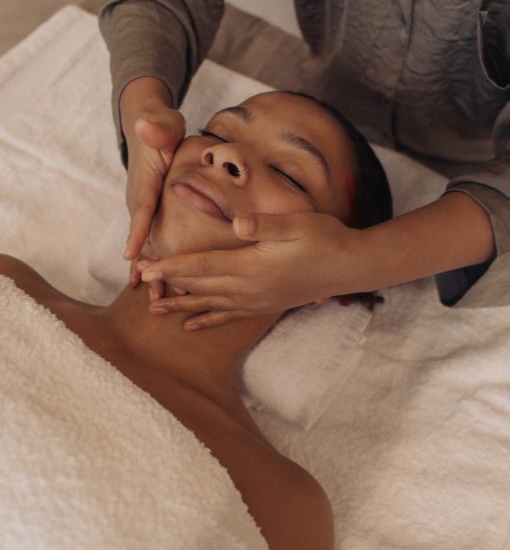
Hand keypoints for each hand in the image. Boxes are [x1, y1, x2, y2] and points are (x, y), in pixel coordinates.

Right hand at [120, 77, 185, 288]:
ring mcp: (142, 209)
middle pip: (141, 236)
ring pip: (145, 244)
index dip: (137, 231)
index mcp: (144, 182)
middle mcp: (138, 200)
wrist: (151, 128)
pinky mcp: (150, 215)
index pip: (141, 209)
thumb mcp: (163, 124)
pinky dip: (154, 263)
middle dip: (145, 264)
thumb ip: (157, 127)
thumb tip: (146, 126)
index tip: (131, 254)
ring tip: (157, 299)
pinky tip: (160, 287)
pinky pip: (150, 242)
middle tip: (152, 291)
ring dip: (151, 271)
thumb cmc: (161, 127)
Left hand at [137, 211, 361, 329]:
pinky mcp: (263, 305)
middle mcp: (250, 288)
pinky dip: (207, 320)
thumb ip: (265, 225)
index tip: (147, 267)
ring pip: (210, 305)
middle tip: (139, 280)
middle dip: (168, 284)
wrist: (350, 267)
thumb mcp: (297, 224)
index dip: (172, 267)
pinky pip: (228, 316)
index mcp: (253, 266)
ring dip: (181, 306)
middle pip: (200, 286)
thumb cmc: (324, 238)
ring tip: (154, 310)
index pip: (203, 266)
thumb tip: (236, 223)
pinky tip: (192, 326)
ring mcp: (256, 300)